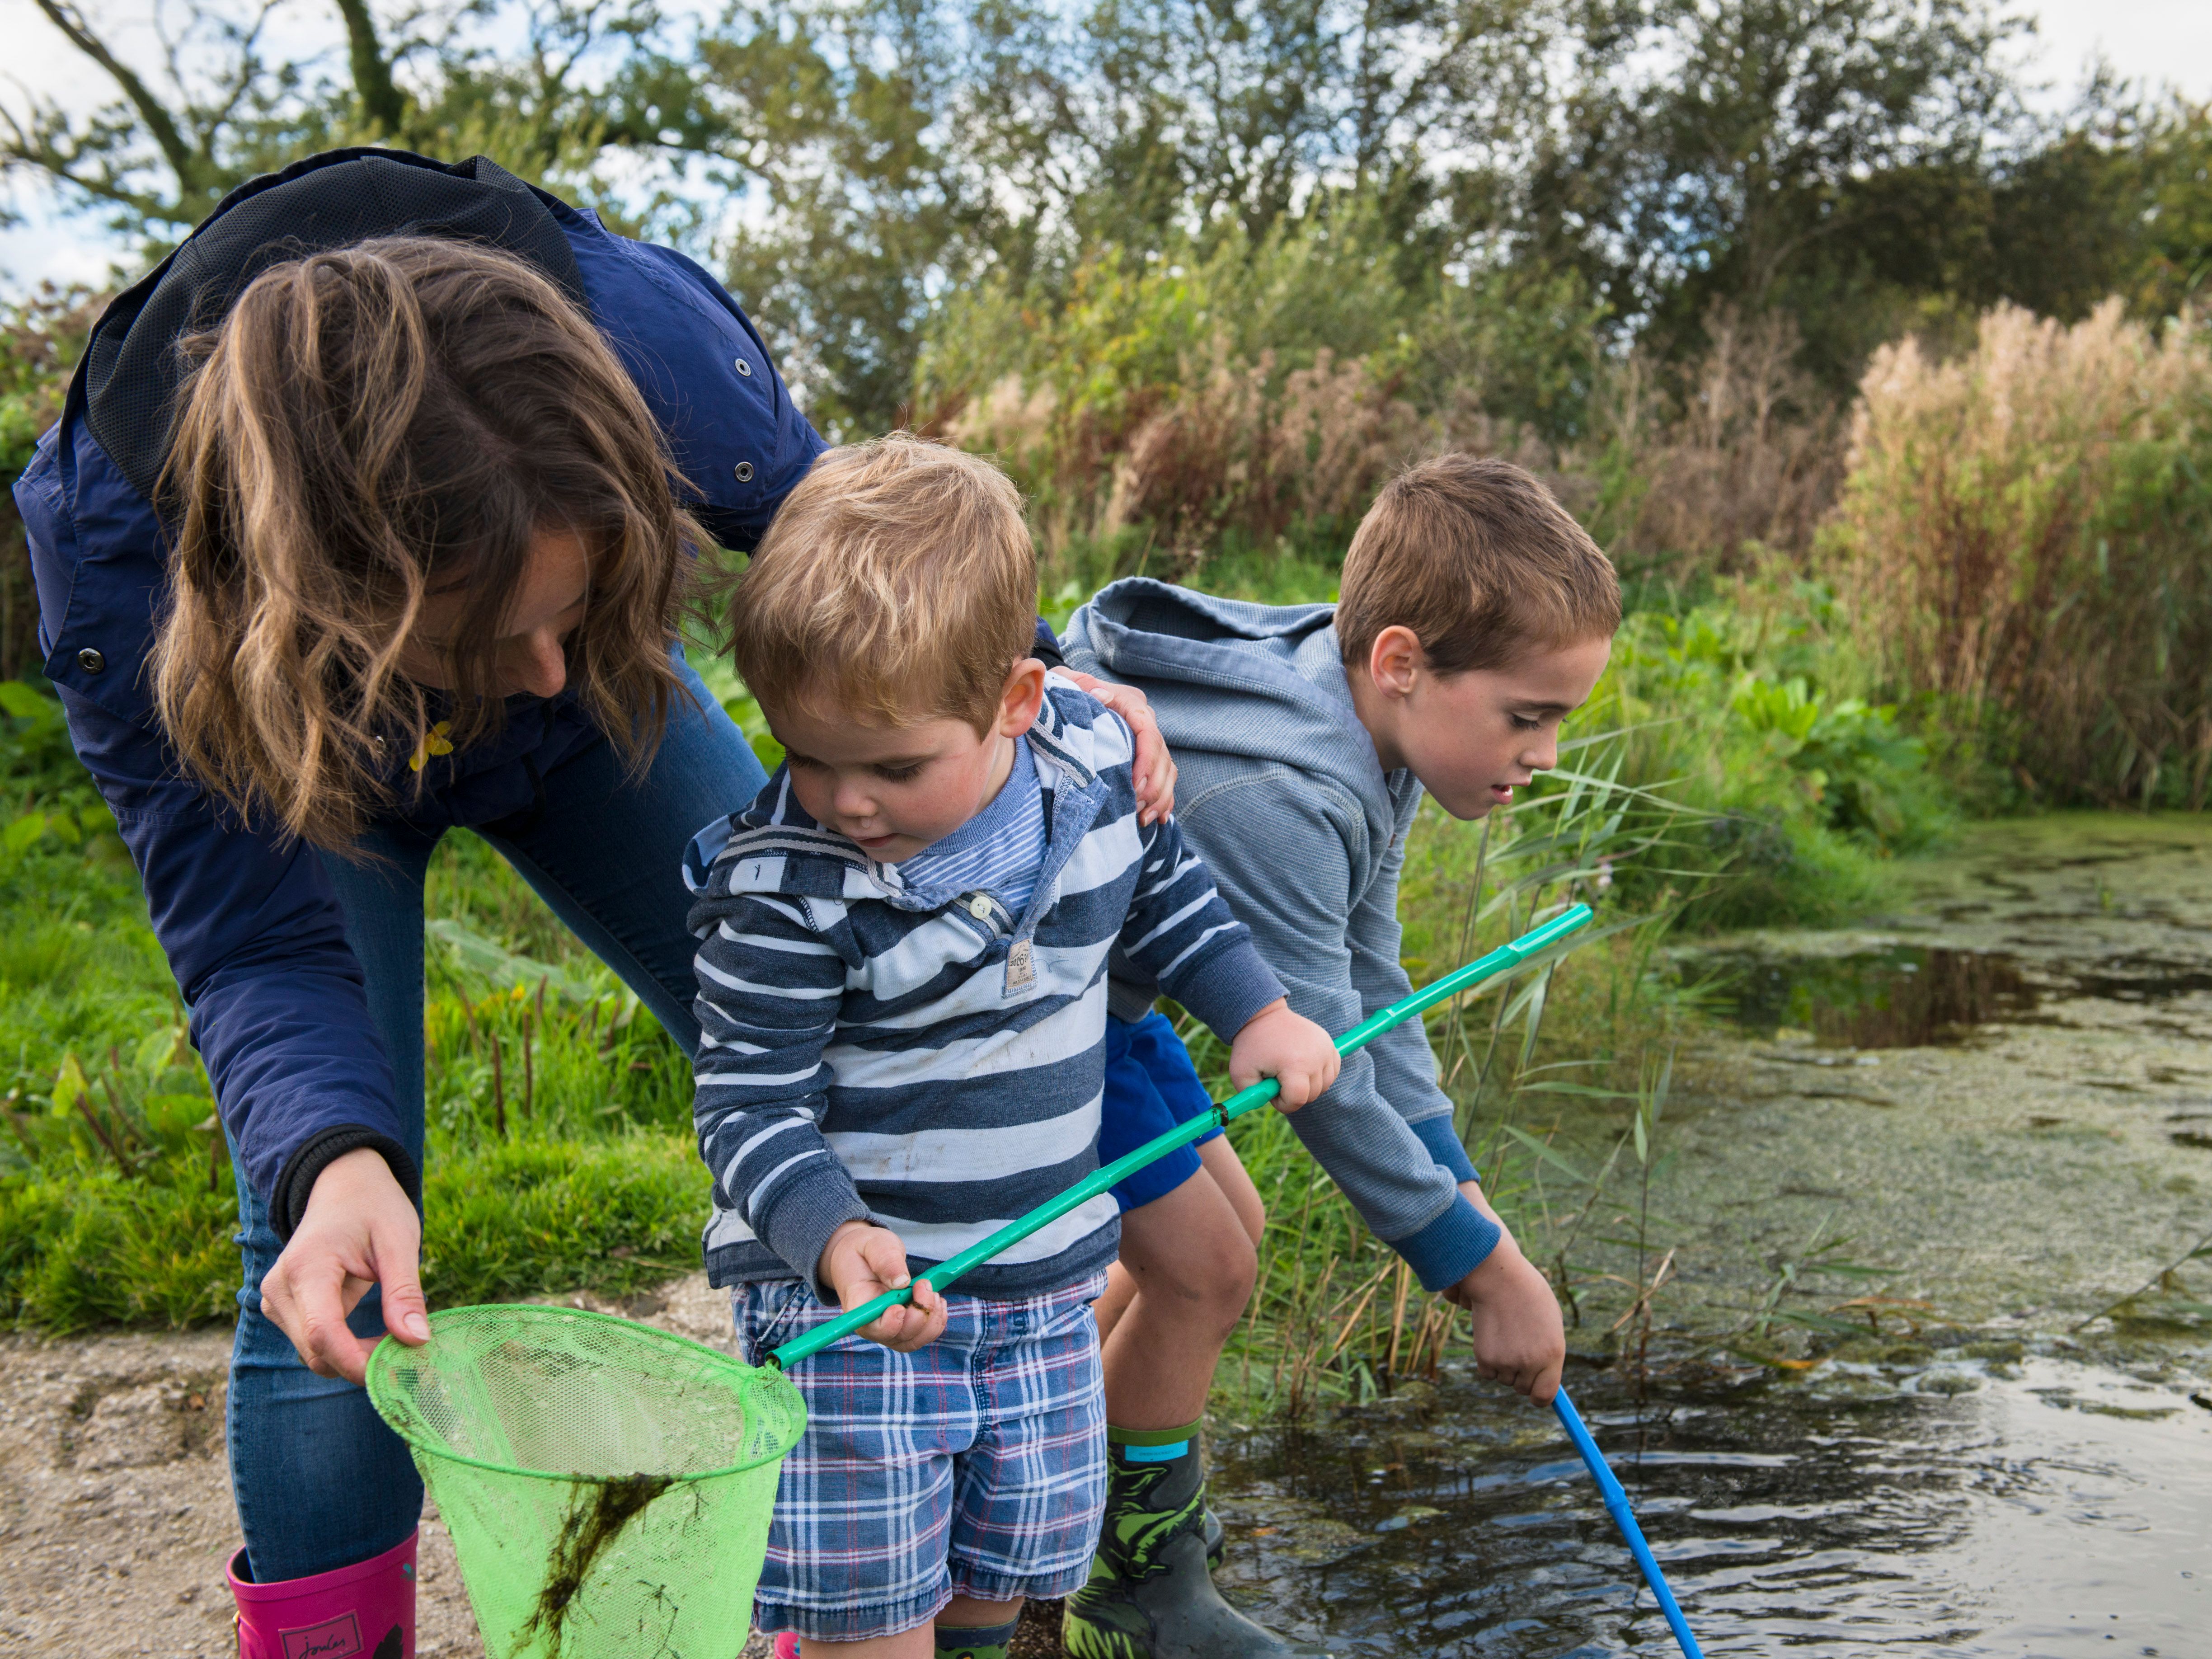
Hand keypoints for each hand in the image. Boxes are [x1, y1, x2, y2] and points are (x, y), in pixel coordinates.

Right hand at [258, 1147, 428, 1385]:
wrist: (343, 1187)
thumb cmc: (374, 1207)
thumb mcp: (399, 1241)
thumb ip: (404, 1292)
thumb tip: (416, 1341)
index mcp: (307, 1267)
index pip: (323, 1334)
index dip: (358, 1363)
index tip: (399, 1369)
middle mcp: (280, 1288)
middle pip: (317, 1352)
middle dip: (362, 1362)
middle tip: (408, 1347)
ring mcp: (275, 1300)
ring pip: (314, 1355)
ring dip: (354, 1356)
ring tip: (394, 1330)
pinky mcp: (283, 1309)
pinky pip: (314, 1344)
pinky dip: (345, 1348)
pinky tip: (374, 1330)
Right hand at [819, 1220, 947, 1351]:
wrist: (865, 1257)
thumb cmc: (866, 1250)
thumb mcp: (873, 1244)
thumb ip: (885, 1259)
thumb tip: (902, 1282)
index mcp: (858, 1305)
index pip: (872, 1328)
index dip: (890, 1324)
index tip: (901, 1306)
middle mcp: (873, 1323)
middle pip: (899, 1336)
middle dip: (919, 1314)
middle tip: (924, 1284)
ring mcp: (890, 1328)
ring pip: (915, 1340)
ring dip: (931, 1319)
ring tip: (932, 1291)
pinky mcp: (904, 1326)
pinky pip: (924, 1334)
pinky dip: (936, 1320)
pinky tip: (936, 1299)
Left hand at [1062, 672, 1176, 824]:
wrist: (1064, 696)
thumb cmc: (1062, 691)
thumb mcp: (1066, 683)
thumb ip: (1082, 686)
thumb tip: (1102, 696)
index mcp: (1128, 701)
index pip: (1147, 730)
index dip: (1146, 760)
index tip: (1134, 785)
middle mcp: (1143, 719)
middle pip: (1161, 754)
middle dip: (1153, 786)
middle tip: (1136, 808)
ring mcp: (1146, 738)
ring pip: (1167, 769)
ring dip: (1160, 796)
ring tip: (1143, 819)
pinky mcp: (1144, 755)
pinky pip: (1164, 777)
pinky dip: (1163, 798)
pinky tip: (1157, 818)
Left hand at [1227, 998, 1340, 1109]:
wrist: (1264, 1015)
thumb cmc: (1251, 1045)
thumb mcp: (1240, 1073)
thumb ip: (1251, 1097)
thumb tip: (1270, 1106)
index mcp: (1294, 1064)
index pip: (1298, 1100)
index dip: (1283, 1103)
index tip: (1272, 1092)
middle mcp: (1315, 1057)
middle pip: (1311, 1095)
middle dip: (1293, 1094)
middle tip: (1277, 1079)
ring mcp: (1325, 1049)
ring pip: (1323, 1086)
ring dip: (1307, 1086)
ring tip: (1288, 1071)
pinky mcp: (1329, 1045)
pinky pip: (1331, 1072)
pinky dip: (1319, 1076)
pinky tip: (1303, 1068)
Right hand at [1442, 1183, 1563, 1402]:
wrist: (1498, 1275)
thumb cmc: (1527, 1293)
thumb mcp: (1550, 1322)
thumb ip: (1549, 1350)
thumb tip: (1544, 1377)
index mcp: (1554, 1353)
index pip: (1545, 1395)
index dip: (1539, 1395)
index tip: (1535, 1389)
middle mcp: (1532, 1363)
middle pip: (1523, 1388)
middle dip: (1520, 1375)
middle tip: (1516, 1348)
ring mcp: (1508, 1362)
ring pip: (1504, 1378)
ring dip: (1503, 1364)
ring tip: (1504, 1334)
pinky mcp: (1485, 1358)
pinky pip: (1487, 1372)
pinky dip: (1487, 1360)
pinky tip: (1491, 1336)